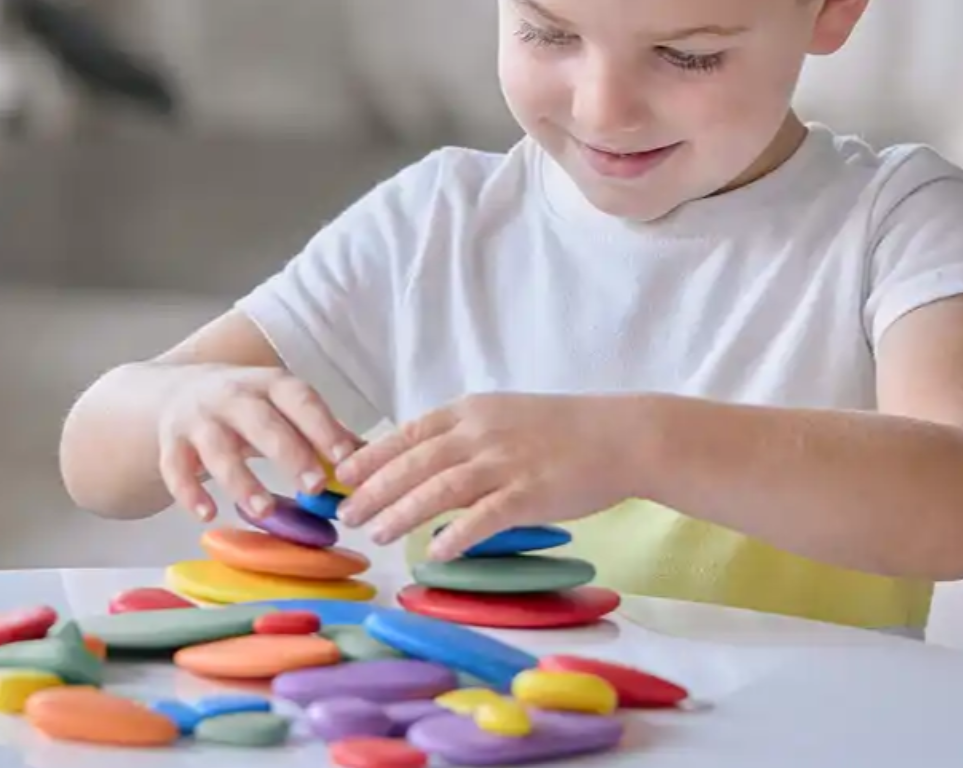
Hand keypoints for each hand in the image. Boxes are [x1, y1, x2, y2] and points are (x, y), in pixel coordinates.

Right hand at [157, 364, 361, 522]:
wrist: (176, 392)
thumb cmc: (248, 407)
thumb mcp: (284, 407)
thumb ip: (322, 431)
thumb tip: (370, 460)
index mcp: (271, 384)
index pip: (300, 399)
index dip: (323, 426)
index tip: (345, 458)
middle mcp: (233, 395)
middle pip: (261, 421)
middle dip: (289, 453)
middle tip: (315, 487)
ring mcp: (199, 418)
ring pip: (218, 448)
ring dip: (241, 479)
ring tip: (264, 510)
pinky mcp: (170, 443)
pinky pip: (176, 467)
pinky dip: (188, 492)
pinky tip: (206, 514)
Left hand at [334, 393, 637, 559]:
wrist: (619, 434)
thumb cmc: (561, 429)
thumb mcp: (503, 416)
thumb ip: (464, 435)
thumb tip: (421, 464)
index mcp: (471, 411)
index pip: (409, 432)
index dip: (373, 455)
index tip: (343, 474)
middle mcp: (481, 432)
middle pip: (415, 462)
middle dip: (375, 488)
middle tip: (346, 513)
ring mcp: (505, 462)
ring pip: (439, 488)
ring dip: (403, 511)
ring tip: (376, 533)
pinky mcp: (530, 493)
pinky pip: (483, 516)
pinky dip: (456, 533)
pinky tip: (434, 551)